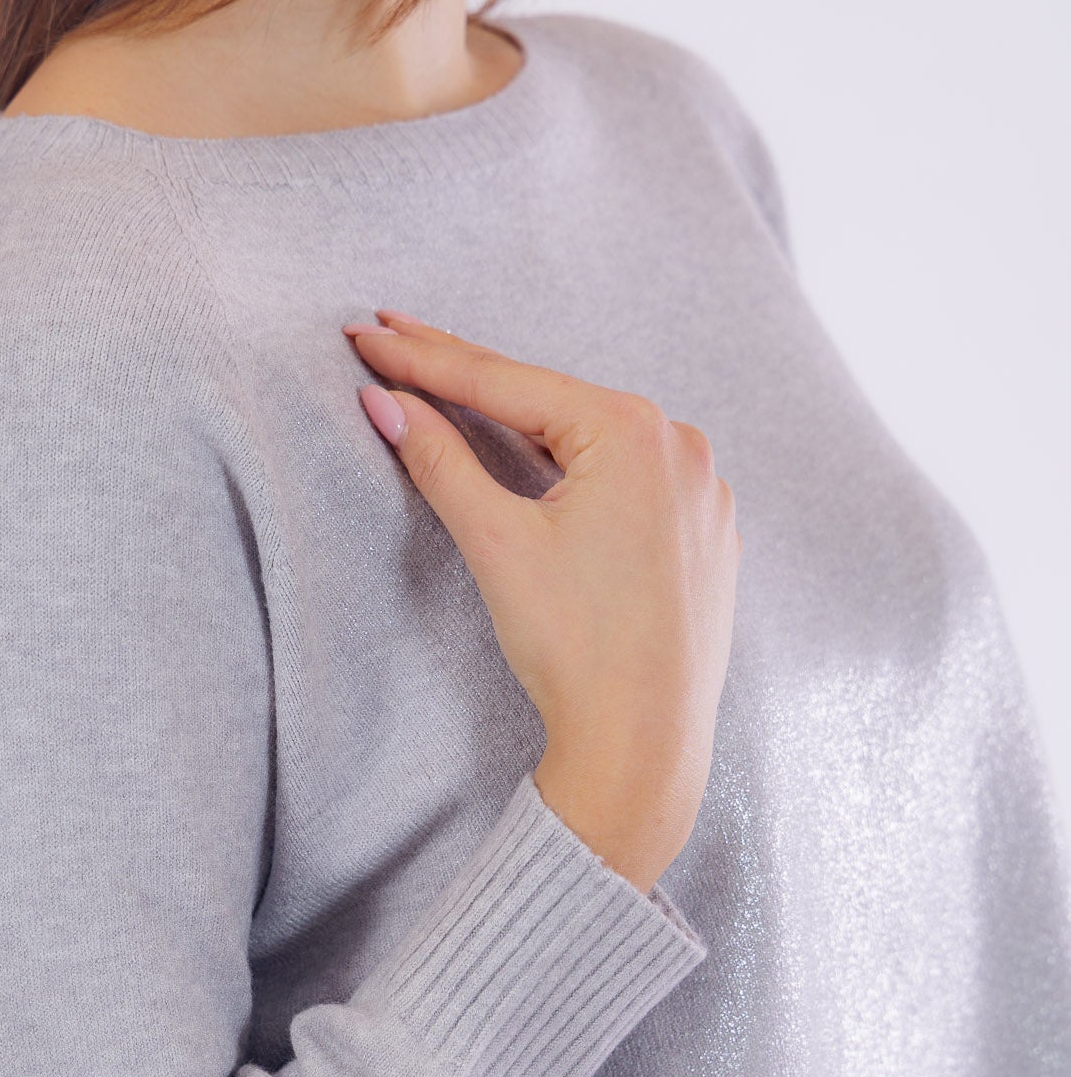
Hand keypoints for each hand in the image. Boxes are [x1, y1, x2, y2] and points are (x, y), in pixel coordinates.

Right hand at [343, 309, 739, 893]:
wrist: (644, 744)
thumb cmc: (575, 648)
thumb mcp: (495, 542)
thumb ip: (438, 460)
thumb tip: (383, 402)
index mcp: (631, 432)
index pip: (504, 382)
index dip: (425, 358)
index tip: (368, 331)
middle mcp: (681, 447)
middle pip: (551, 404)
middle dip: (473, 381)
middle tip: (399, 340)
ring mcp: (703, 491)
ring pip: (593, 443)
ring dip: (528, 424)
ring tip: (460, 393)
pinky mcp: (708, 536)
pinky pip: (632, 484)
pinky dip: (581, 471)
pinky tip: (546, 466)